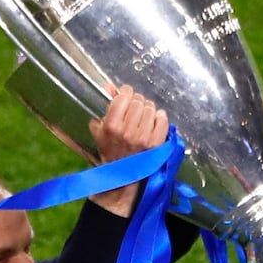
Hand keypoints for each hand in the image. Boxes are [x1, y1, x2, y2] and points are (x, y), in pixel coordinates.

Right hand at [87, 85, 168, 215]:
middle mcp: (128, 131)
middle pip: (138, 101)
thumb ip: (105, 107)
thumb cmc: (109, 152)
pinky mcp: (157, 143)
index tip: (126, 95)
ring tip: (143, 116)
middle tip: (135, 108)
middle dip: (136, 101)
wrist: (121, 176)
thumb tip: (110, 87)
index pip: (124, 96)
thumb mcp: (100, 130)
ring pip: (151, 108)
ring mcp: (144, 137)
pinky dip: (159, 117)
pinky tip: (154, 121)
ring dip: (148, 109)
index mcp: (112, 126)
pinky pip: (163, 119)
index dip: (125, 92)